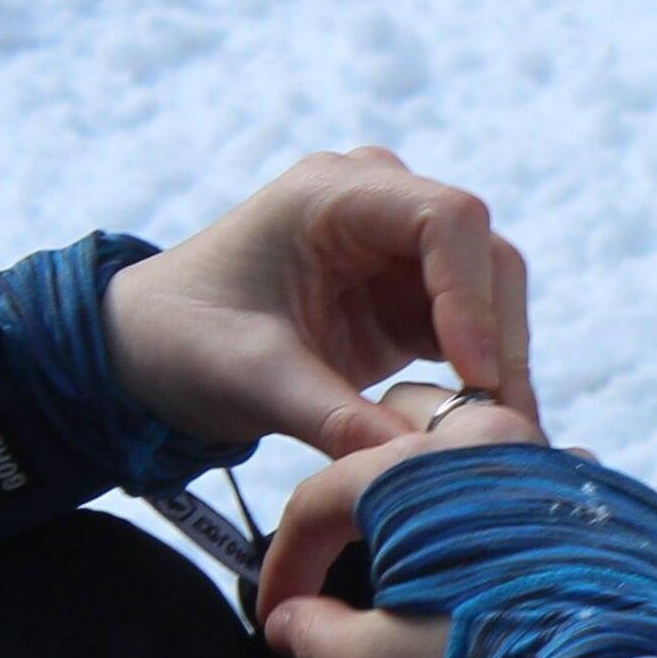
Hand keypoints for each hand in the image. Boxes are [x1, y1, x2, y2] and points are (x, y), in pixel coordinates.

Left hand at [99, 149, 535, 463]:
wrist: (150, 349)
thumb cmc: (182, 340)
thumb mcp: (248, 379)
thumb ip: (329, 415)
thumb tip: (409, 463)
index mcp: (334, 193)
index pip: (445, 218)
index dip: (472, 294)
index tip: (477, 374)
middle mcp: (380, 203)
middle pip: (483, 253)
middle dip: (499, 336)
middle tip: (506, 425)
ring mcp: (399, 249)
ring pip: (491, 292)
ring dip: (502, 360)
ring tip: (502, 438)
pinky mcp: (409, 296)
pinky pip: (474, 328)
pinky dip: (486, 375)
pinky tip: (481, 429)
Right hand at [253, 401, 550, 657]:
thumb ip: (316, 635)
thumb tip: (290, 621)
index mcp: (411, 469)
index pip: (320, 501)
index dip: (287, 561)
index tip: (281, 611)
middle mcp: (482, 436)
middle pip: (392, 429)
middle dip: (357, 485)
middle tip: (350, 549)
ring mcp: (547, 453)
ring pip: (469, 438)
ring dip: (434, 482)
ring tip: (424, 546)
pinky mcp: (598, 484)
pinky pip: (532, 469)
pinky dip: (501, 498)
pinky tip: (499, 550)